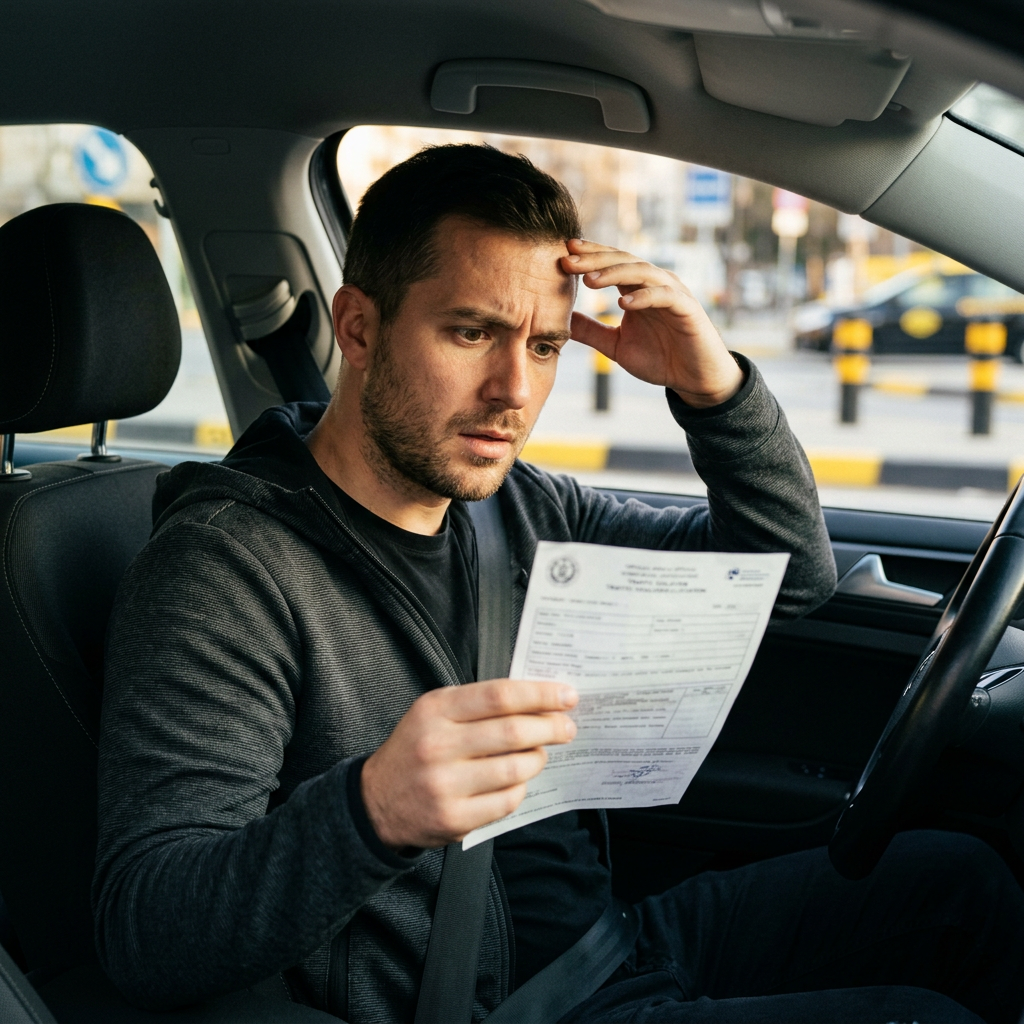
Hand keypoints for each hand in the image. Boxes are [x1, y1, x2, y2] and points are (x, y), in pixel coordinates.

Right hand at [360, 678, 577, 849]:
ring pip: (516, 768)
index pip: (499, 696)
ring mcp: (445, 785)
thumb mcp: (434, 712)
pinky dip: (520, 788)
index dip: (540, 694)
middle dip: (551, 727)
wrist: (376, 801)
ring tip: (539, 753)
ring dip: (538, 758)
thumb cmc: (416, 749)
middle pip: (513, 731)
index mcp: (435, 710)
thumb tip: (538, 699)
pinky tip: (517, 780)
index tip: (566, 695)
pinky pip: (507, 801)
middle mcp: (438, 745)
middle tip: (566, 727)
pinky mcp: (454, 819)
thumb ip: (478, 703)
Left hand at [562, 238, 743, 408]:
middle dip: (595, 260)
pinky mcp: (688, 309)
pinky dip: (645, 297)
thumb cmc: (659, 358)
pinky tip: (624, 303)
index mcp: (637, 289)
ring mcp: (673, 293)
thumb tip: (560, 320)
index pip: (611, 264)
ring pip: (643, 272)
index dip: (589, 256)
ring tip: (589, 281)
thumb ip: (590, 330)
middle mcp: (655, 284)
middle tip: (568, 260)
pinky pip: (666, 296)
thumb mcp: (615, 345)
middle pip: (623, 261)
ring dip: (615, 274)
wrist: (694, 379)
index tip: (563, 253)